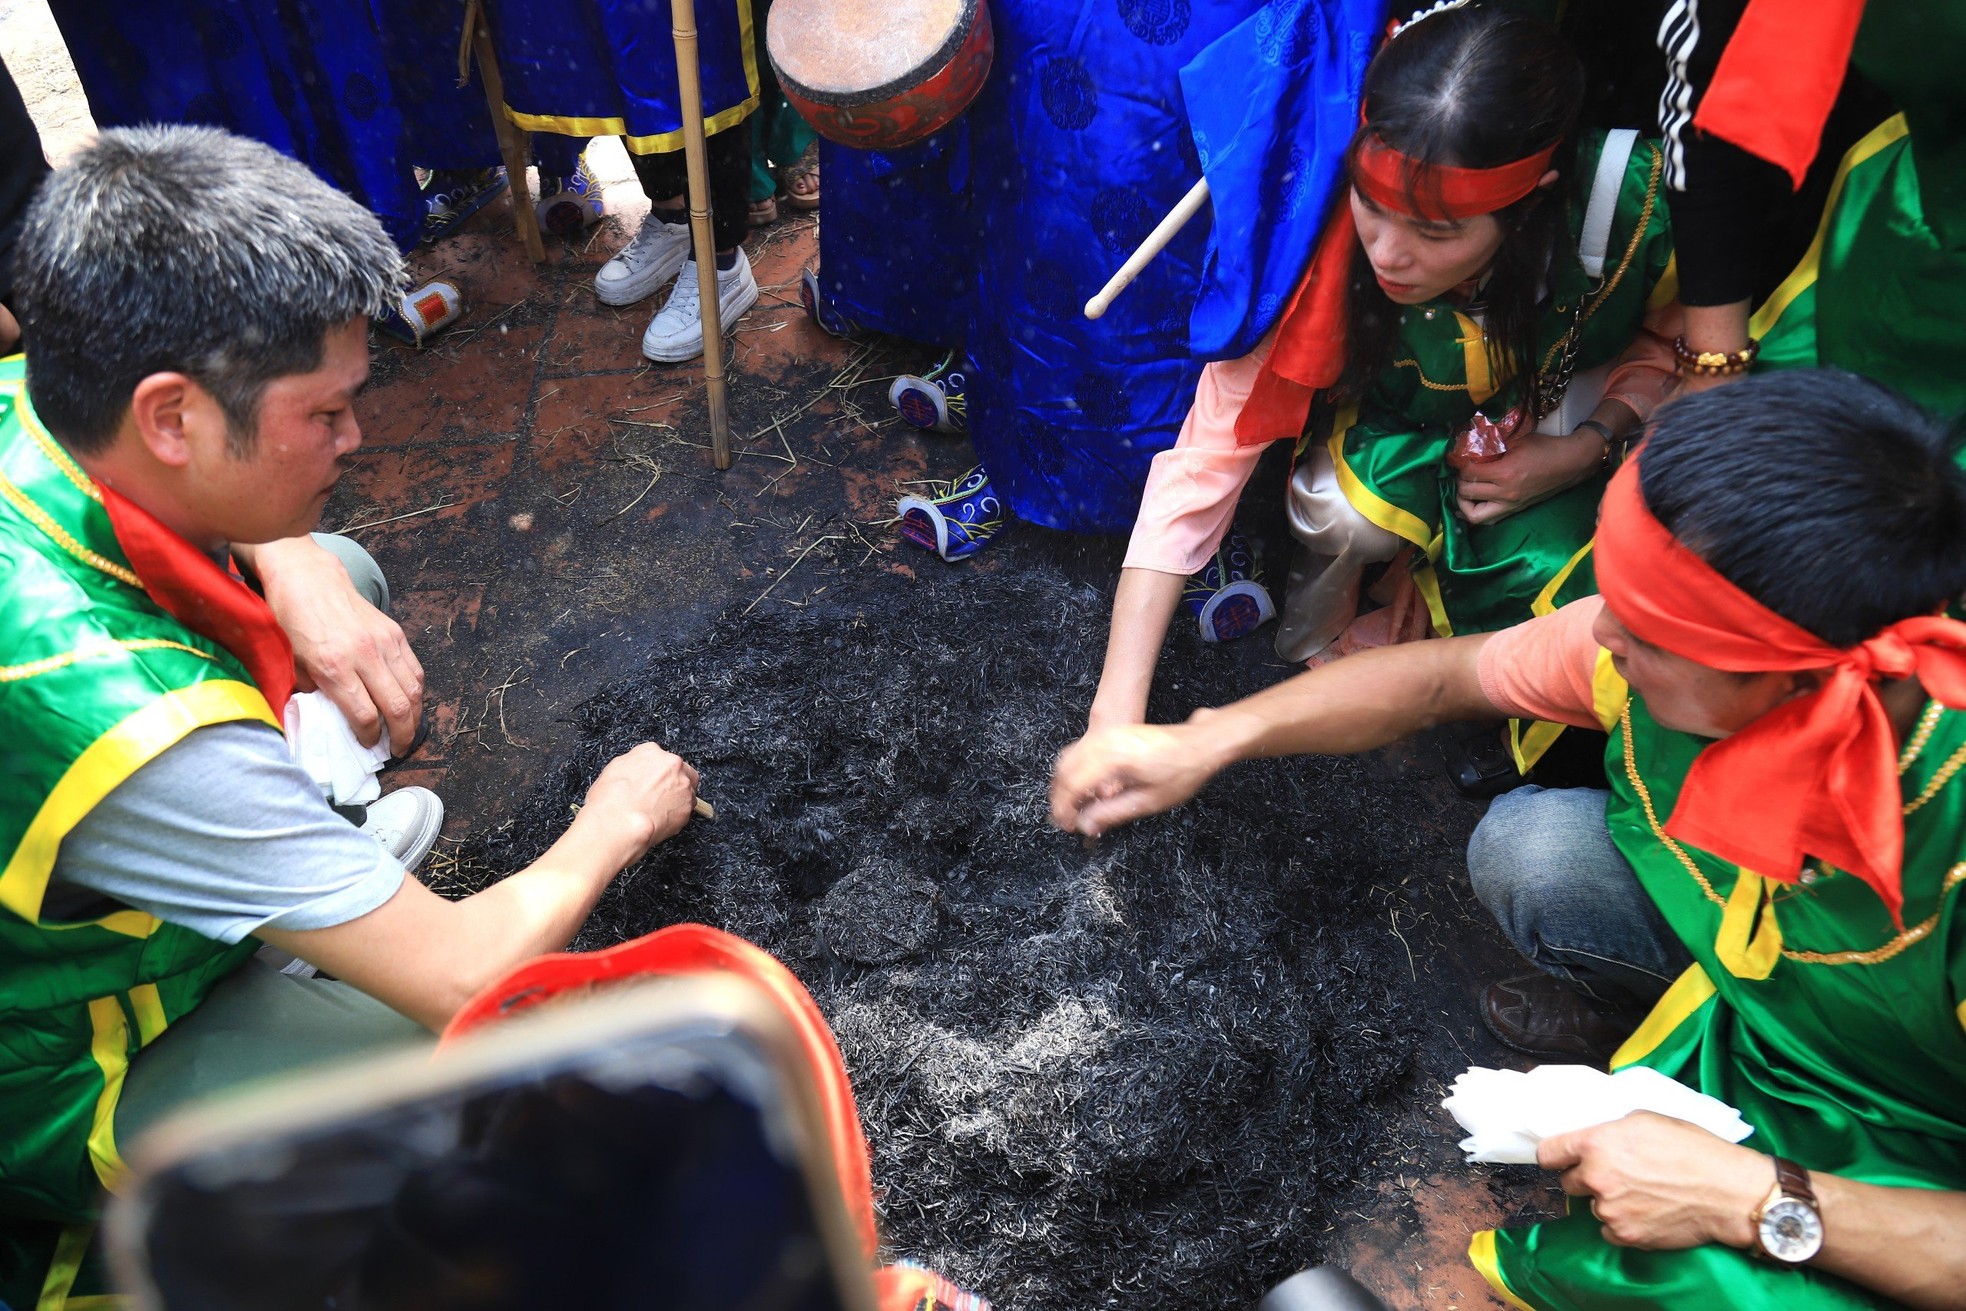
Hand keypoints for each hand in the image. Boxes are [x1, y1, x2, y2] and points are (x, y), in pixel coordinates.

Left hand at [252, 537, 423, 748]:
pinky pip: (414, 670)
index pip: (364, 716)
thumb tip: (329, 720)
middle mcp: (364, 655)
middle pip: (397, 707)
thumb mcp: (291, 663)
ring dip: (414, 717)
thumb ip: (312, 693)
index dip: (369, 738)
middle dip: (400, 736)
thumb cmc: (291, 622)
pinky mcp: (395, 632)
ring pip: (412, 690)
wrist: (307, 579)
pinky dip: (415, 692)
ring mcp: (384, 642)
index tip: (366, 746)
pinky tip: (408, 703)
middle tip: (397, 750)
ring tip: (406, 731)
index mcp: (334, 667)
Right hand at [578, 742, 699, 866]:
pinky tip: (661, 820)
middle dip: (674, 782)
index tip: (654, 781)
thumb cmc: (611, 799)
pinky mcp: (688, 807)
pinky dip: (677, 815)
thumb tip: (636, 771)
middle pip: (681, 770)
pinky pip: (686, 810)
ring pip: (687, 790)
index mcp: (651, 752)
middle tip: (661, 796)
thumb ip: (632, 765)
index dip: (657, 772)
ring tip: (659, 811)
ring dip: (677, 799)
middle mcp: (672, 764)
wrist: (620, 821)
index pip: (660, 758)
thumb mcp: (613, 769)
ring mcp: (683, 785)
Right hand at [1051, 721, 1218, 837]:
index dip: (1065, 809)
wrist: (1200, 744)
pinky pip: (1082, 750)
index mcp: (1113, 758)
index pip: (1073, 784)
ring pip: (1069, 757)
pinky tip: (1086, 787)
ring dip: (1065, 782)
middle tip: (1065, 819)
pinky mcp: (1113, 733)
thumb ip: (1112, 814)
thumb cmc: (1182, 771)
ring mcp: (1108, 734)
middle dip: (1060, 796)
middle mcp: (1106, 741)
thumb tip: (1086, 825)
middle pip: (1064, 768)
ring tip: (1073, 806)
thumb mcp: (1148, 801)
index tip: (1067, 826)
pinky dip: (1076, 769)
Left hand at [1454, 427, 1603, 525]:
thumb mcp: (1516, 440)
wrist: (1570, 463)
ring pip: (1474, 515)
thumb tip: (1469, 445)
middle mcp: (1505, 493)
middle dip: (1459, 481)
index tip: (1458, 458)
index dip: (1459, 465)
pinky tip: (1471, 503)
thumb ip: (1491, 444)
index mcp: (1505, 473)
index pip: (1469, 474)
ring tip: (1464, 490)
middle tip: (1461, 472)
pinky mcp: (1515, 509)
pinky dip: (1476, 513)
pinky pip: (1489, 519)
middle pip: (1467, 493)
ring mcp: (1510, 505)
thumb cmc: (1545, 448)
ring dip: (1463, 503)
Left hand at [1537, 1111, 1771, 1250]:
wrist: (1726, 1191)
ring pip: (1593, 1207)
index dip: (1555, 1155)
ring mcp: (1609, 1210)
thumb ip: (1610, 1130)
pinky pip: (1609, 1230)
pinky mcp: (1625, 1235)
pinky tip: (1646, 1212)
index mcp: (1595, 1144)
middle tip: (1616, 1175)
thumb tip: (1594, 1136)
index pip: (1547, 1153)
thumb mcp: (1645, 1119)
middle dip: (1586, 1178)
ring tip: (1642, 1193)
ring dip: (1609, 1201)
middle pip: (1569, 1183)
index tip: (1562, 1158)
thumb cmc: (1692, 1148)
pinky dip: (1622, 1224)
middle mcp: (1596, 1177)